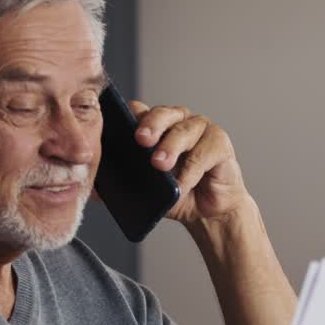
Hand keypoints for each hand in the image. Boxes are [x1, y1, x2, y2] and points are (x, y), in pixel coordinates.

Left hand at [128, 100, 247, 223]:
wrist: (208, 213)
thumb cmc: (178, 194)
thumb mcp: (148, 187)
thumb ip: (129, 177)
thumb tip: (104, 182)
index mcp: (155, 126)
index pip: (138, 111)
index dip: (129, 117)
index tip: (121, 130)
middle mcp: (178, 121)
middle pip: (162, 114)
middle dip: (151, 125)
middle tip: (142, 139)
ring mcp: (201, 129)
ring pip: (183, 130)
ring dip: (170, 147)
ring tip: (159, 165)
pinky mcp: (220, 144)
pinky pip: (203, 152)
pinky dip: (190, 171)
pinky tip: (182, 185)